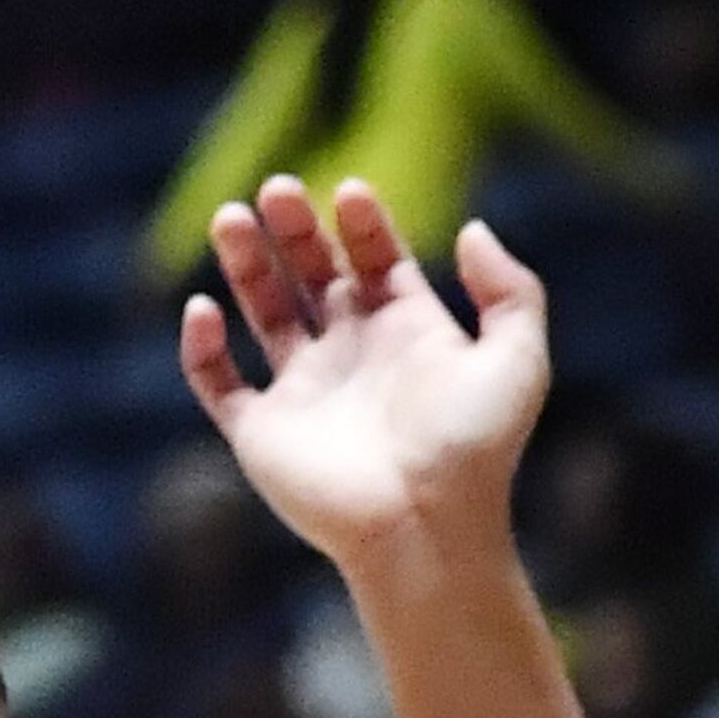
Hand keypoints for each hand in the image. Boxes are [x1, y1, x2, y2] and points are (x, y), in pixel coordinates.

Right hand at [180, 175, 549, 565]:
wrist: (425, 528)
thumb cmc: (473, 450)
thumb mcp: (517, 359)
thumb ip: (509, 289)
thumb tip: (470, 229)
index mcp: (408, 333)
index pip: (376, 259)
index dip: (362, 223)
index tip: (350, 194)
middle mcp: (353, 355)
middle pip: (314, 273)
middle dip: (295, 228)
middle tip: (278, 189)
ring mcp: (304, 393)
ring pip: (264, 311)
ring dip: (246, 263)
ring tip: (233, 216)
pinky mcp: (262, 433)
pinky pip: (218, 383)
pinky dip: (201, 347)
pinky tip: (203, 307)